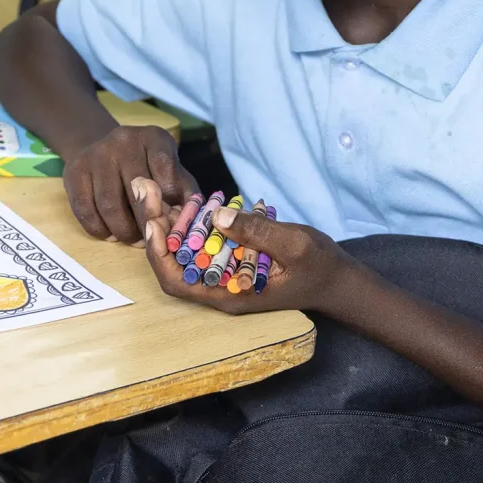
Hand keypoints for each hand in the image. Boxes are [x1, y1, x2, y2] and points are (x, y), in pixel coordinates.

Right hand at [63, 125, 197, 243]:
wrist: (101, 148)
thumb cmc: (146, 166)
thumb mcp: (171, 170)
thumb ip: (184, 191)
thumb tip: (191, 219)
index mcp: (153, 137)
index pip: (165, 169)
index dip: (168, 199)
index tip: (169, 217)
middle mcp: (123, 140)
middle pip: (136, 191)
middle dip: (147, 223)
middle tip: (152, 240)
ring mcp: (96, 154)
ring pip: (110, 205)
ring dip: (124, 231)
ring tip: (133, 240)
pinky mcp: (74, 171)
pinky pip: (85, 210)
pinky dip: (100, 230)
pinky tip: (110, 234)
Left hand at [134, 178, 357, 313]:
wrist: (338, 279)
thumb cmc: (320, 267)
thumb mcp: (295, 245)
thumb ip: (257, 232)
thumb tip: (217, 217)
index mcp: (229, 295)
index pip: (177, 281)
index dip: (159, 253)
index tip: (152, 221)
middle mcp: (219, 288)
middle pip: (173, 262)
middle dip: (155, 226)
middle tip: (144, 188)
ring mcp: (223, 274)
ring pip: (182, 251)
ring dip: (167, 220)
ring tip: (155, 188)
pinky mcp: (230, 260)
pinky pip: (200, 243)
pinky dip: (189, 222)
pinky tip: (185, 198)